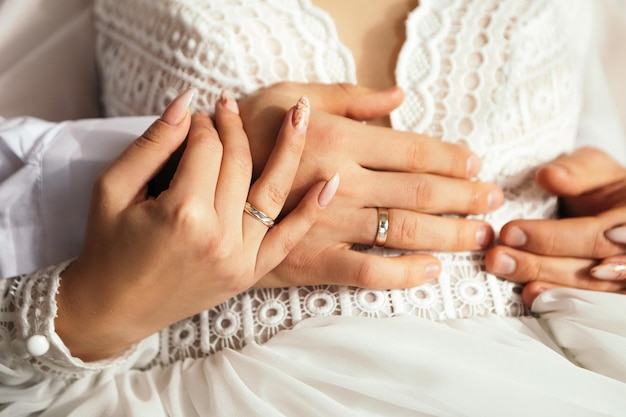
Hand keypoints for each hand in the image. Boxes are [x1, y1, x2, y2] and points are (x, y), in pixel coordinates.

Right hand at [55, 90, 335, 360]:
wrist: (114, 309)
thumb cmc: (106, 247)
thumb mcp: (112, 189)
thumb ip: (151, 144)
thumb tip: (185, 101)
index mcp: (181, 213)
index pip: (205, 149)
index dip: (201, 124)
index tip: (194, 116)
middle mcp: (218, 235)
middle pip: (239, 163)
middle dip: (233, 128)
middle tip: (228, 106)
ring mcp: (240, 257)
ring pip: (272, 192)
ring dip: (290, 149)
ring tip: (302, 112)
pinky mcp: (249, 274)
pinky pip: (288, 238)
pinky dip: (310, 211)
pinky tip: (330, 181)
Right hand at [239, 82, 503, 287]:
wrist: (198, 184)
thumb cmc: (247, 134)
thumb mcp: (290, 96)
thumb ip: (350, 98)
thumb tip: (400, 97)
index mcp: (339, 139)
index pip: (415, 150)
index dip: (453, 158)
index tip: (476, 165)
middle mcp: (341, 182)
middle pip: (421, 192)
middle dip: (466, 197)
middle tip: (493, 201)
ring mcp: (328, 224)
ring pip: (405, 232)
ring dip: (450, 234)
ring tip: (479, 234)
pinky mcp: (312, 259)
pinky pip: (367, 272)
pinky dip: (404, 275)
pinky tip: (430, 272)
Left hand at [485, 147, 625, 305]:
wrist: (617, 207)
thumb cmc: (604, 186)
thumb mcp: (595, 168)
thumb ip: (577, 170)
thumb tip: (548, 176)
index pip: (595, 234)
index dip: (553, 238)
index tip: (510, 232)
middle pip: (588, 268)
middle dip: (539, 264)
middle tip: (497, 257)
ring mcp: (622, 278)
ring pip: (585, 291)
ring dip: (542, 282)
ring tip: (504, 271)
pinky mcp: (608, 293)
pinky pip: (585, 305)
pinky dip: (555, 300)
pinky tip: (528, 295)